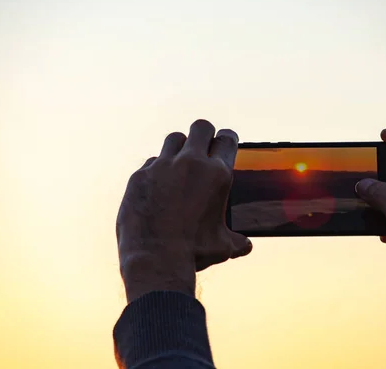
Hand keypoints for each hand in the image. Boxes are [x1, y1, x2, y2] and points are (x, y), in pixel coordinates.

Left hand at [116, 120, 252, 302]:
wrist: (154, 258)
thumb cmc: (193, 252)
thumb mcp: (223, 247)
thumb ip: (237, 241)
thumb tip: (246, 245)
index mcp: (217, 175)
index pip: (227, 140)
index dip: (227, 138)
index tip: (225, 141)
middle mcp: (190, 163)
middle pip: (201, 127)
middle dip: (204, 134)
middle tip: (203, 146)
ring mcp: (162, 166)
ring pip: (174, 139)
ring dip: (179, 148)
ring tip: (180, 164)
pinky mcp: (139, 175)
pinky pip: (151, 162)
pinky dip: (156, 170)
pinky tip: (157, 187)